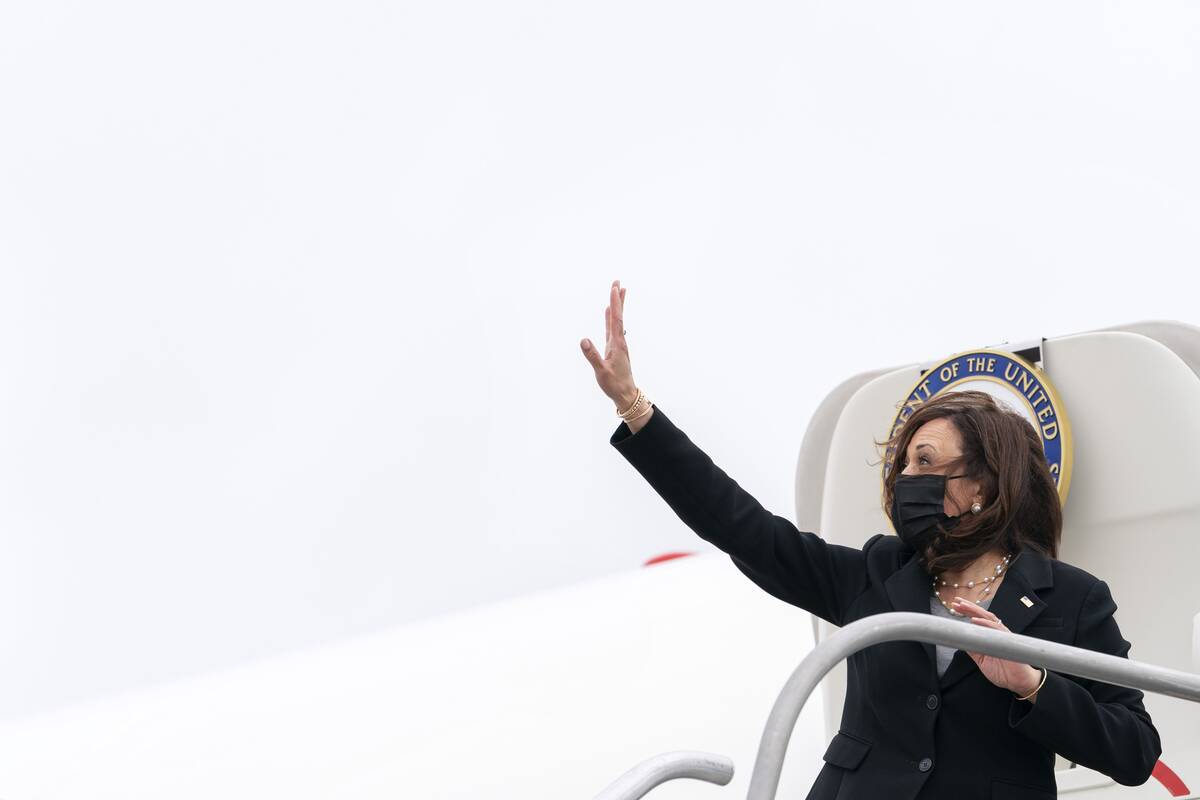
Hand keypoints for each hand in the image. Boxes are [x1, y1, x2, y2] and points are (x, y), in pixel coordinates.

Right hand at [580, 279, 637, 407]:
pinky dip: (611, 318)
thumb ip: (592, 356)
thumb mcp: (601, 371)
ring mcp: (617, 344)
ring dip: (616, 306)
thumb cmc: (614, 384)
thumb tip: (583, 340)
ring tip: (617, 292)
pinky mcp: (614, 348)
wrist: (626, 394)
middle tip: (618, 282)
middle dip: (618, 298)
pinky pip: (612, 328)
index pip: (616, 319)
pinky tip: (609, 314)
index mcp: (617, 344)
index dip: (615, 303)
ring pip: (616, 320)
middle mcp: (619, 341)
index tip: (615, 288)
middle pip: (618, 315)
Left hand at [952, 596, 1042, 695]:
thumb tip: (959, 640)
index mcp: (990, 636)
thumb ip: (972, 649)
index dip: (967, 612)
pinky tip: (975, 620)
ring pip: (989, 618)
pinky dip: (985, 624)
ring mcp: (1003, 635)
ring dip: (975, 611)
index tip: (955, 607)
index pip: (977, 620)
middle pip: (982, 615)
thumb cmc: (1003, 671)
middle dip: (968, 607)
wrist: (1018, 682)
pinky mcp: (1009, 641)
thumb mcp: (981, 659)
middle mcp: (997, 632)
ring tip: (963, 606)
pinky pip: (997, 629)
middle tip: (956, 601)